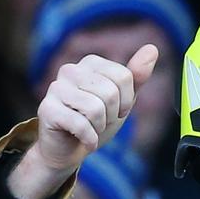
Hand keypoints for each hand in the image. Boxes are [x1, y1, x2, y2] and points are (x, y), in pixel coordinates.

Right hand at [8, 44, 159, 198]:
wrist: (69, 149)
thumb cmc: (96, 122)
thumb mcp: (123, 100)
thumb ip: (136, 76)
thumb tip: (152, 48)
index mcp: (90, 63)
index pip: (124, 77)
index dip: (126, 102)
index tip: (116, 111)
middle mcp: (70, 70)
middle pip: (111, 92)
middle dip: (112, 116)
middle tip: (100, 122)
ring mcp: (55, 88)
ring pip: (95, 108)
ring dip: (99, 128)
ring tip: (90, 129)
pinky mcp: (47, 109)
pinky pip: (81, 124)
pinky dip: (90, 139)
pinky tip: (84, 140)